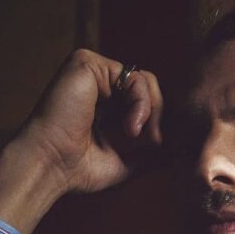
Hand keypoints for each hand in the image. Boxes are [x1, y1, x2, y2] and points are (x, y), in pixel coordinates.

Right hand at [0, 49, 162, 233]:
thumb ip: (153, 151)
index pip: (148, 102)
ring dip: (151, 114)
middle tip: (152, 144)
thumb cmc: (82, 169)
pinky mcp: (88, 64)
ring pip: (147, 83)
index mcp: (106, 104)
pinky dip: (140, 104)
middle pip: (152, 90)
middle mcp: (99, 85)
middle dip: (159, 119)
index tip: (160, 148)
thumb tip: (182, 147)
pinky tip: (130, 127)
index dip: (160, 123)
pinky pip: (135, 78)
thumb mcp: (129, 161)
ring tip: (136, 136)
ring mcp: (93, 72)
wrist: (52, 167)